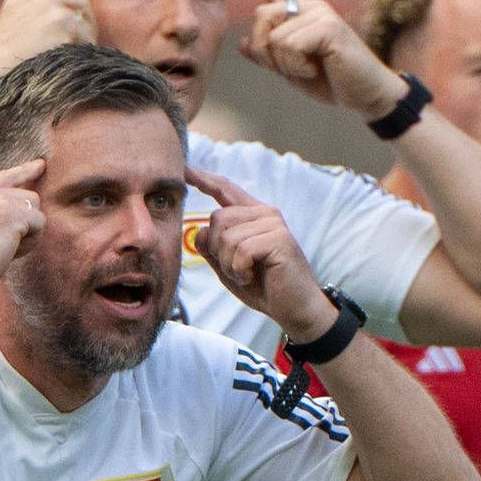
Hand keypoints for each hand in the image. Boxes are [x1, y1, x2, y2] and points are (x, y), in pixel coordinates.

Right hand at [0, 0, 94, 71]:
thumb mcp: (13, 23)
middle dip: (85, 20)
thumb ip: (34, 10)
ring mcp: (52, 8)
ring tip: (75, 55)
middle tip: (88, 39)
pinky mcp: (64, 23)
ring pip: (84, 19)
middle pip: (77, 0)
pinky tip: (71, 60)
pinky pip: (86, 37)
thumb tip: (69, 13)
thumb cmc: (3, 58)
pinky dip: (84, 49)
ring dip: (86, 37)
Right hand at [0, 158, 43, 293]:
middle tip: (5, 246)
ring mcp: (2, 201)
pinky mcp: (15, 214)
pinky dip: (30, 243)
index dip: (25, 170)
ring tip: (5, 249)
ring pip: (37, 211)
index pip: (6, 177)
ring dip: (29, 234)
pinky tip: (10, 251)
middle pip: (29, 198)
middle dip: (27, 223)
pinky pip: (40, 225)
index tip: (40, 165)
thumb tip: (23, 220)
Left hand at [187, 167, 331, 335]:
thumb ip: (213, 249)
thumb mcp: (229, 267)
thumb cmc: (264, 288)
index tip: (186, 171)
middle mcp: (264, 213)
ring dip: (229, 264)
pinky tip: (250, 277)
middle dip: (217, 249)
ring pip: (227, 237)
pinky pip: (241, 250)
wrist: (295, 308)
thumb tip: (197, 232)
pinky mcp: (279, 238)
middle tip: (235, 269)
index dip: (204, 180)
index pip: (225, 190)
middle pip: (218, 218)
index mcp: (252, 216)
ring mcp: (273, 223)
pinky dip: (239, 269)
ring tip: (246, 274)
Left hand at [223, 0, 396, 117]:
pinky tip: (317, 69)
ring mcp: (321, 14)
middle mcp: (311, 7)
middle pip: (261, 15)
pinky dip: (297, 66)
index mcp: (302, 13)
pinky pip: (289, 46)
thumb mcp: (293, 69)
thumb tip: (241, 44)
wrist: (368, 95)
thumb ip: (269, 55)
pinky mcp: (328, 27)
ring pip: (274, 37)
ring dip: (285, 64)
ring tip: (310, 69)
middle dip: (263, 50)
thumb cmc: (333, 81)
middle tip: (288, 69)